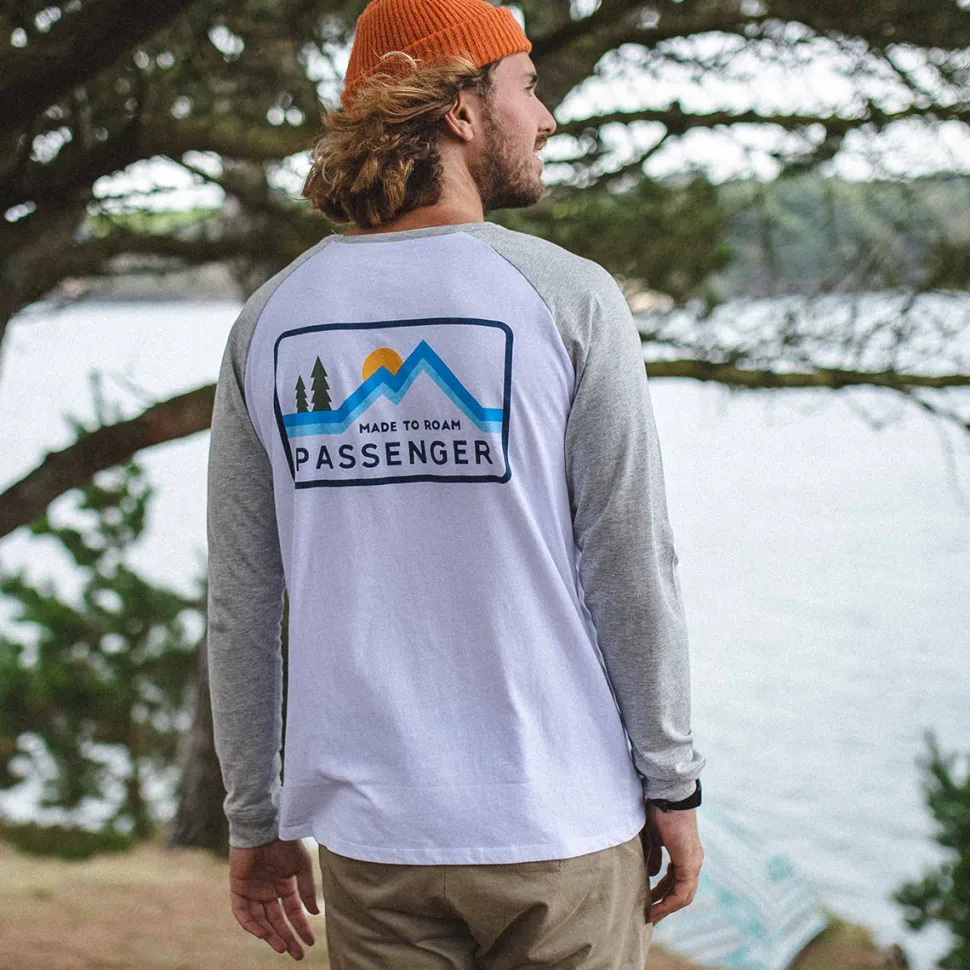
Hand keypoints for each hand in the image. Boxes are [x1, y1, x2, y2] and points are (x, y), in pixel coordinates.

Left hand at [228, 837, 320, 959]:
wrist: (265, 827)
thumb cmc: (285, 844)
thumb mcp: (301, 868)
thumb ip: (307, 890)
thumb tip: (315, 913)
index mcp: (285, 885)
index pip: (293, 912)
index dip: (301, 928)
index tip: (310, 943)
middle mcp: (269, 891)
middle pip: (277, 921)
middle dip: (287, 938)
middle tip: (296, 955)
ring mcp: (253, 891)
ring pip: (261, 920)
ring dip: (270, 935)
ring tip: (282, 947)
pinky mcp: (238, 888)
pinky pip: (242, 912)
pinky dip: (251, 924)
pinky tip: (263, 933)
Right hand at [643, 803, 703, 924]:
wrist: (668, 797)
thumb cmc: (658, 810)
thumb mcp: (653, 837)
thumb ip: (653, 855)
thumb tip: (652, 872)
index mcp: (685, 852)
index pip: (676, 879)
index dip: (663, 892)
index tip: (648, 901)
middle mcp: (693, 860)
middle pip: (682, 891)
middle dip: (665, 904)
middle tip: (650, 914)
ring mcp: (693, 863)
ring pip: (683, 895)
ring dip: (666, 908)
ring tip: (651, 917)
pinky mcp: (689, 864)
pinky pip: (681, 892)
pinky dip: (668, 903)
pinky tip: (655, 908)